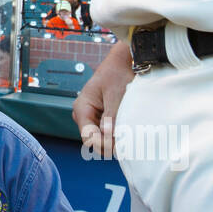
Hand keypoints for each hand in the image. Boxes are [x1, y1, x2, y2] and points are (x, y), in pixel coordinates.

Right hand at [72, 42, 133, 158]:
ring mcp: (92, 118)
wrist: (123, 64)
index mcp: (82, 108)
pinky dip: (117, 135)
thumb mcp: (115, 94)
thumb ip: (111, 115)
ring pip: (101, 138)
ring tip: (130, 138)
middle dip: (109, 144)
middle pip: (93, 140)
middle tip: (129, 145)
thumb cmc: (117, 75)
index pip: (88, 136)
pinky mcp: (102, 118)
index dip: (103, 145)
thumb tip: (107, 134)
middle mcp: (84, 115)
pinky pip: (107, 133)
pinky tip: (128, 132)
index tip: (120, 147)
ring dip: (114, 140)